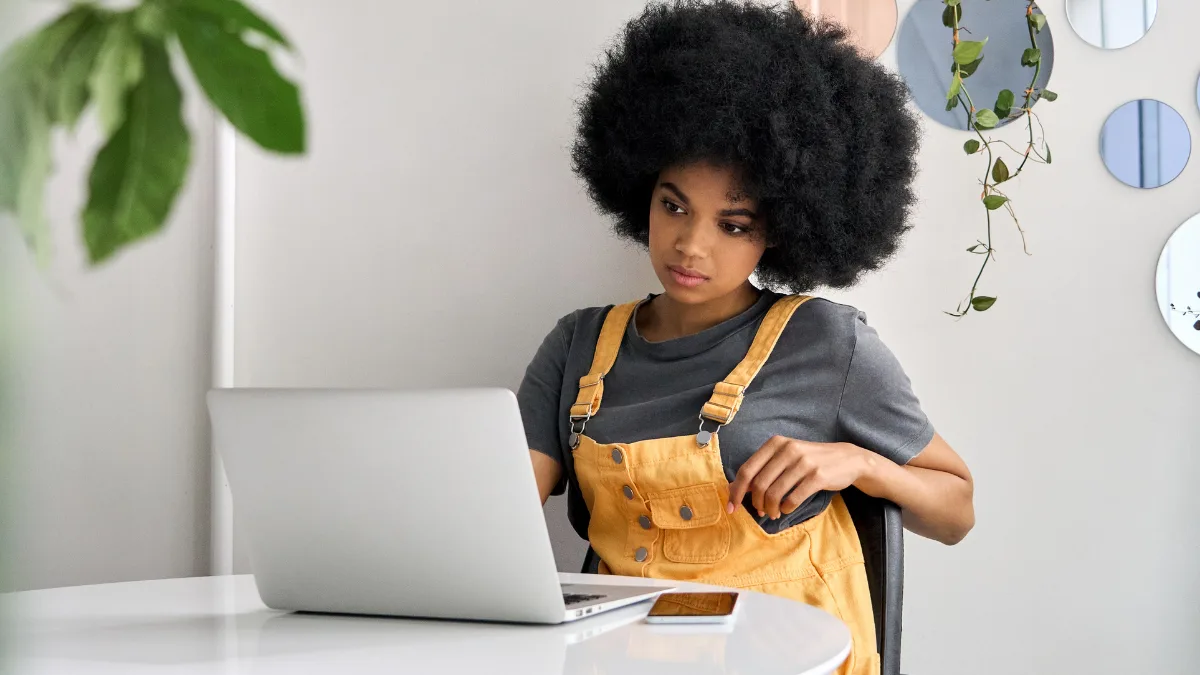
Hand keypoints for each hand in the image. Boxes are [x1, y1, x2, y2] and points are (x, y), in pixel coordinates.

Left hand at [726, 437, 872, 519]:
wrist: (847, 459)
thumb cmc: (809, 461)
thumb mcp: (784, 458)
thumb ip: (760, 470)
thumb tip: (733, 487)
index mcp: (775, 443)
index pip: (747, 470)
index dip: (736, 491)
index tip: (732, 507)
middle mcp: (787, 449)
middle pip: (759, 484)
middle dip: (756, 503)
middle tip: (760, 512)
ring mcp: (803, 462)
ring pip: (774, 493)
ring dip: (770, 509)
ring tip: (773, 513)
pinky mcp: (817, 476)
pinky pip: (793, 498)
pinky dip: (786, 508)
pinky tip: (786, 509)